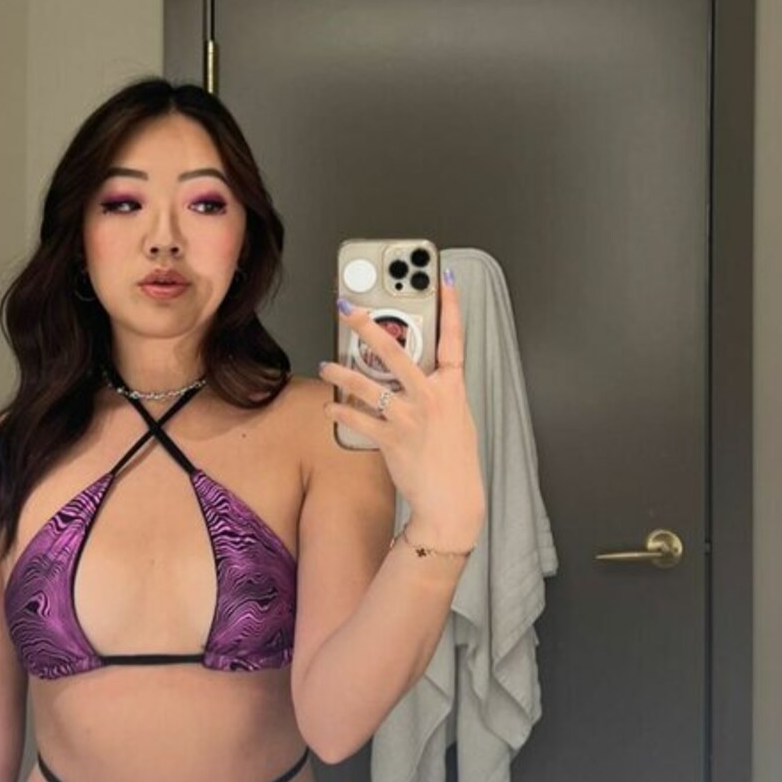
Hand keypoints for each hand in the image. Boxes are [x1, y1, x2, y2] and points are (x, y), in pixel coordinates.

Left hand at [320, 276, 486, 544]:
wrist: (452, 501)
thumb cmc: (454, 459)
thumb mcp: (456, 416)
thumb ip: (438, 390)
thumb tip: (413, 371)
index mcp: (453, 387)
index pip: (453, 339)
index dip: (450, 308)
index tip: (442, 280)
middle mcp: (432, 397)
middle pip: (397, 352)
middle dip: (369, 327)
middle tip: (349, 308)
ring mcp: (410, 418)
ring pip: (368, 384)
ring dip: (342, 372)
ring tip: (326, 365)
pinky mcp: (391, 440)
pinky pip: (359, 419)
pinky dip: (341, 412)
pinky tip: (329, 408)